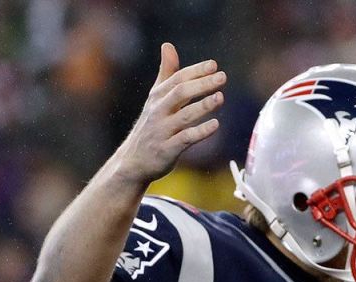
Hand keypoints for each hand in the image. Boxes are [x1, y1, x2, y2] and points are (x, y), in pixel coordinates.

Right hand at [113, 43, 225, 184]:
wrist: (133, 161)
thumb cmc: (151, 127)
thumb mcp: (155, 99)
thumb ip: (165, 74)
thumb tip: (168, 45)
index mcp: (157, 98)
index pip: (177, 79)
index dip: (195, 71)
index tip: (214, 65)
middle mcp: (158, 111)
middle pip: (180, 93)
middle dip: (202, 84)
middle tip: (222, 77)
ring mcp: (162, 131)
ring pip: (184, 115)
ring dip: (203, 106)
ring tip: (221, 97)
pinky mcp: (167, 149)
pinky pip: (186, 138)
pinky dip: (201, 131)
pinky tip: (215, 125)